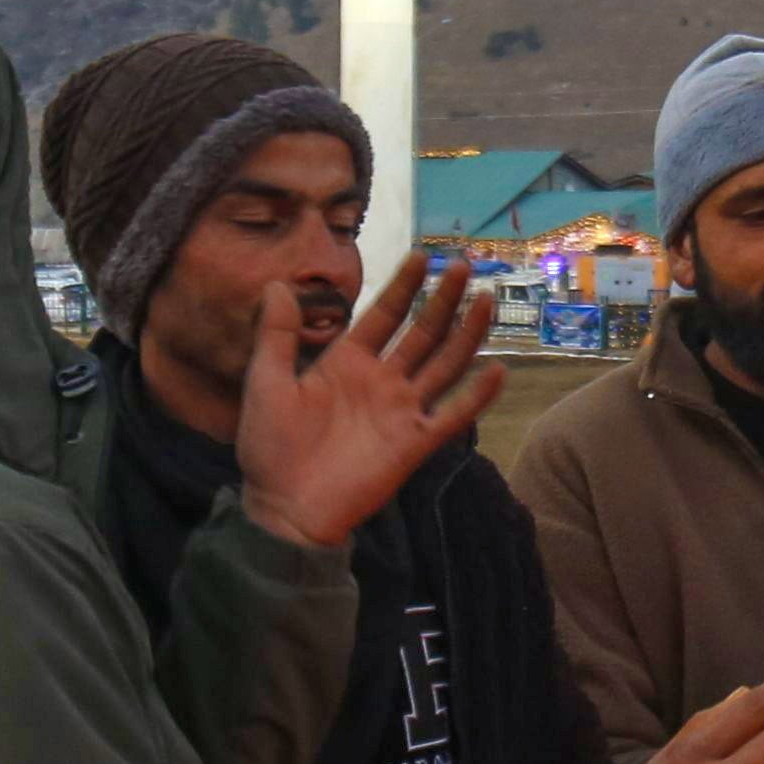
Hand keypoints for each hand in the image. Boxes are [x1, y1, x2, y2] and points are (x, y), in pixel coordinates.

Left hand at [235, 255, 501, 550]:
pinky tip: (497, 370)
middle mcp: (381, 380)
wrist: (283, 507)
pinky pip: (453, 416)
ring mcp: (402, 411)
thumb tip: (275, 284)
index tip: (423, 256)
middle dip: (443, 300)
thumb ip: (276, 335)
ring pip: (444, 365)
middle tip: (465, 266)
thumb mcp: (266, 381)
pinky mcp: (415, 443)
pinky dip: (476, 395)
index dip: (404, 286)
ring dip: (466, 334)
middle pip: (422, 333)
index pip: (384, 315)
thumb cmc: (270, 446)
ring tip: (487, 302)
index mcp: (347, 361)